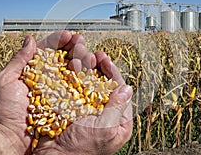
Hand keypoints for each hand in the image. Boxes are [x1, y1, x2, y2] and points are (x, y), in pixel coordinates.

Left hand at [0, 30, 83, 153]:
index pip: (48, 51)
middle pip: (64, 58)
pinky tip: (91, 71)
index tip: (68, 34)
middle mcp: (48, 79)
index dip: (58, 41)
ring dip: (83, 60)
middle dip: (74, 47)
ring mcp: (58, 91)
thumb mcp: (6, 80)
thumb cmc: (4, 111)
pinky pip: (78, 89)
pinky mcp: (66, 104)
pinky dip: (86, 79)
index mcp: (34, 71)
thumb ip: (19, 60)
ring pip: (74, 71)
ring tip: (88, 55)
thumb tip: (30, 39)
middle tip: (80, 42)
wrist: (12, 138)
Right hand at [33, 35, 132, 154]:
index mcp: (119, 122)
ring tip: (83, 58)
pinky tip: (72, 70)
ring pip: (92, 85)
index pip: (121, 91)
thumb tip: (127, 89)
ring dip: (88, 70)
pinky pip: (77, 90)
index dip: (113, 73)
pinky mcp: (75, 110)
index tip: (105, 60)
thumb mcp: (104, 129)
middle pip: (106, 85)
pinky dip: (75, 79)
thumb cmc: (80, 149)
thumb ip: (117, 108)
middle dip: (101, 68)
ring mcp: (89, 111)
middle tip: (96, 55)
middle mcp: (105, 115)